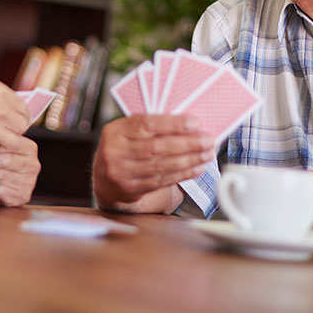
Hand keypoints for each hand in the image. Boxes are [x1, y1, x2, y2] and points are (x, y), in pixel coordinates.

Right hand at [92, 114, 215, 210]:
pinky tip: (197, 167)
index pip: (146, 124)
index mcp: (115, 131)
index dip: (172, 124)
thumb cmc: (124, 147)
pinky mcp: (132, 189)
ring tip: (207, 153)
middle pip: (157, 147)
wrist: (104, 178)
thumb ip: (152, 127)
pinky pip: (162, 181)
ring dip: (189, 159)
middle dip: (187, 143)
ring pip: (162, 166)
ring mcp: (122, 172)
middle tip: (208, 140)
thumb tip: (189, 125)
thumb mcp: (128, 131)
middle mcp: (115, 152)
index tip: (195, 123)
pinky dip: (183, 174)